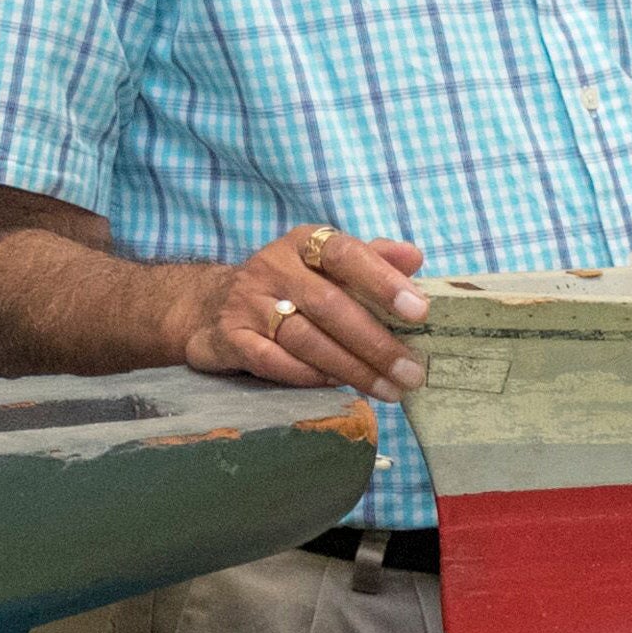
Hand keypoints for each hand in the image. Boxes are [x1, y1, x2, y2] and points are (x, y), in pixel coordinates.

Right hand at [177, 224, 433, 393]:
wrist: (211, 305)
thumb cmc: (290, 286)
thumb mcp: (327, 265)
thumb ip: (372, 259)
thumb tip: (415, 257)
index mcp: (304, 243)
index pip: (345, 253)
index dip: (383, 280)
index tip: (420, 311)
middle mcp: (273, 267)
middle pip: (328, 305)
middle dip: (375, 342)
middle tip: (412, 371)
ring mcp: (248, 303)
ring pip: (304, 339)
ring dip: (351, 368)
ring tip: (388, 388)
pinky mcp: (230, 337)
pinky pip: (274, 362)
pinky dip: (309, 376)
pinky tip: (339, 386)